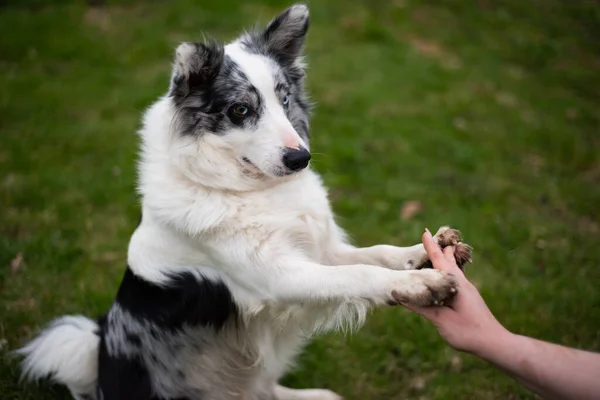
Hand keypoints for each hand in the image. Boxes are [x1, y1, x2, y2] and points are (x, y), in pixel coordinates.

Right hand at [402, 229, 507, 354]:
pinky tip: (447, 278)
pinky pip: (457, 279)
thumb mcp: (441, 320)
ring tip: (441, 251)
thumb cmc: (468, 332)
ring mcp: (468, 291)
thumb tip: (402, 297)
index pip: (440, 261)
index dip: (431, 247)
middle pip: (449, 261)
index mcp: (456, 284)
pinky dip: (449, 272)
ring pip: (455, 270)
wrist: (495, 343)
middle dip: (440, 249)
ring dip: (446, 260)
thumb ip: (422, 307)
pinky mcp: (470, 298)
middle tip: (432, 237)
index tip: (425, 232)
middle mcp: (463, 283)